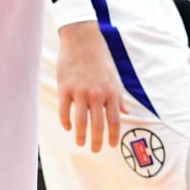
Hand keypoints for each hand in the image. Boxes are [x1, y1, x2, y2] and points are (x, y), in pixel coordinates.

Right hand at [55, 22, 127, 151]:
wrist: (82, 39)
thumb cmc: (100, 58)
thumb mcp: (114, 78)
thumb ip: (118, 97)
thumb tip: (125, 113)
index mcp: (111, 93)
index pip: (114, 122)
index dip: (112, 136)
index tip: (110, 146)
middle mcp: (97, 94)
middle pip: (98, 125)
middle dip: (97, 141)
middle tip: (95, 150)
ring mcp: (80, 91)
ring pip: (80, 121)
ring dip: (80, 135)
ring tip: (80, 142)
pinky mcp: (64, 87)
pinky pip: (64, 110)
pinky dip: (66, 121)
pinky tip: (67, 126)